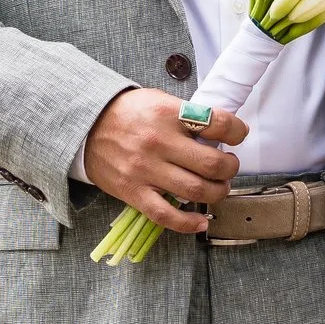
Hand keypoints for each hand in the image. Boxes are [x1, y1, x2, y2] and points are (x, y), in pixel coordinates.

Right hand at [83, 89, 249, 234]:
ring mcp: (146, 170)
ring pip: (196, 191)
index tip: (239, 135)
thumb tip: (220, 133)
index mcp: (168, 114)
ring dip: (217, 193)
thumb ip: (188, 115)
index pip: (218, 123)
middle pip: (212, 164)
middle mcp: (159, 142)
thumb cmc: (128, 112)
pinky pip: (166, 215)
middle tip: (229, 166)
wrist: (86, 125)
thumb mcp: (159, 100)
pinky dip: (189, 223)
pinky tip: (201, 221)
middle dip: (230, 168)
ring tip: (217, 187)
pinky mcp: (133, 192)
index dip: (238, 131)